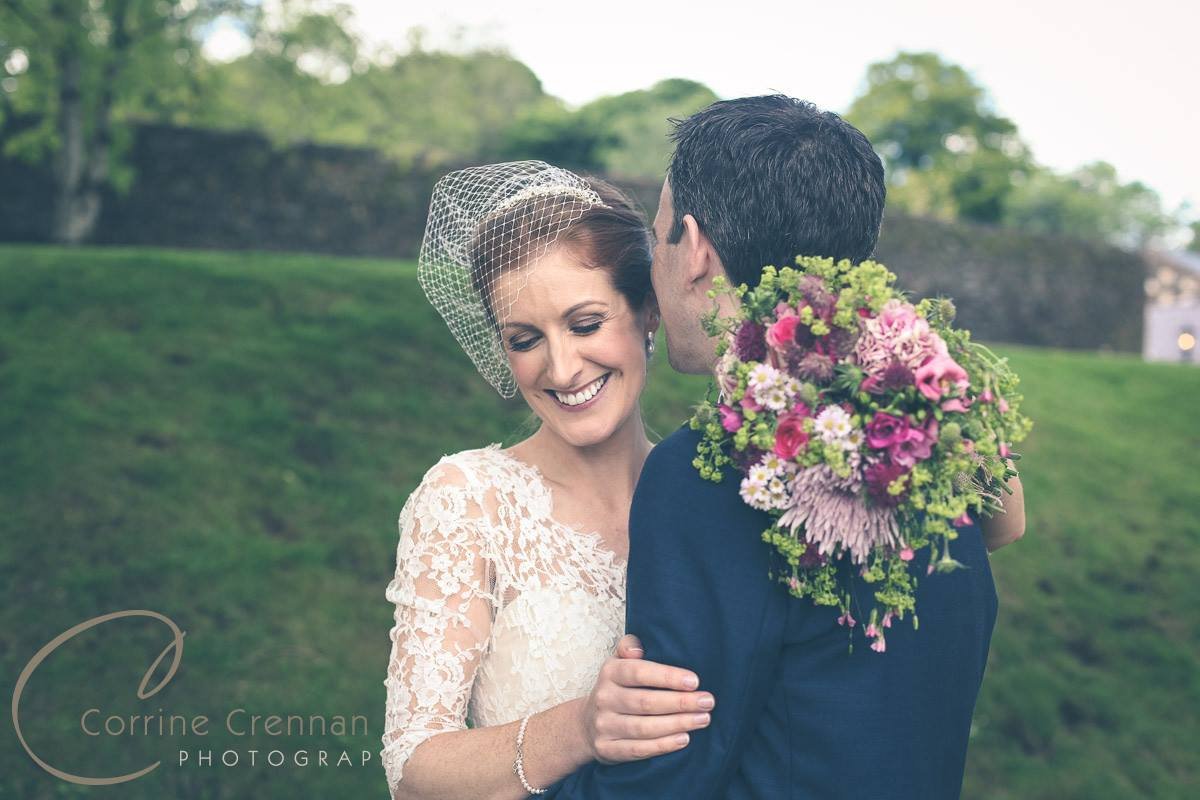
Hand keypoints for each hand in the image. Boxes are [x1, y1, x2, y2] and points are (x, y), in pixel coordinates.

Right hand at [577, 634, 714, 763]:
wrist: (586, 724)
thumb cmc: (615, 689)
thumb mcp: (618, 663)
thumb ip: (628, 648)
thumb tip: (637, 648)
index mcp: (610, 673)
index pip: (638, 672)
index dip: (667, 677)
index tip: (694, 681)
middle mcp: (604, 698)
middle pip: (645, 702)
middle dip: (680, 702)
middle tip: (707, 702)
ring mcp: (604, 725)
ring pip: (644, 728)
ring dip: (677, 724)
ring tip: (702, 719)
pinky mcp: (607, 749)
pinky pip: (638, 749)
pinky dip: (662, 745)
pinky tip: (684, 739)